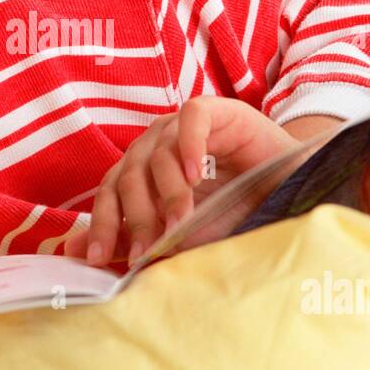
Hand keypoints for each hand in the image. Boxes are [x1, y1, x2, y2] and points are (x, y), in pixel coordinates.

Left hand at [62, 97, 338, 266]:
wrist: (292, 182)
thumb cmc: (237, 209)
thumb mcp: (186, 233)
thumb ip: (137, 238)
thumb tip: (77, 255)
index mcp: (142, 170)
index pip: (110, 192)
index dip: (102, 224)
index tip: (98, 260)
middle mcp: (155, 144)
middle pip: (128, 175)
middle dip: (135, 218)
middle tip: (144, 252)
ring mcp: (181, 125)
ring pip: (158, 154)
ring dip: (168, 194)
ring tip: (179, 226)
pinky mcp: (215, 109)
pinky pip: (191, 120)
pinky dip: (190, 147)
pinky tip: (196, 176)